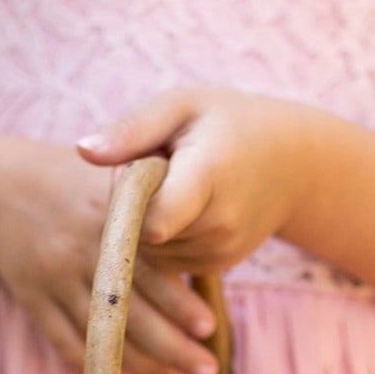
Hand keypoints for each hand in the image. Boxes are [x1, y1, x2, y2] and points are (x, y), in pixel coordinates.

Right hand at [0, 138, 219, 373]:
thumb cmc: (76, 185)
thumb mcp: (114, 178)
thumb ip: (153, 208)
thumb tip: (207, 249)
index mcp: (107, 218)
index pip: (147, 268)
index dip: (178, 301)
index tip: (208, 327)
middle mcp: (79, 250)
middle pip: (127, 310)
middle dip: (171, 346)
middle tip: (207, 370)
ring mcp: (52, 278)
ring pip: (100, 334)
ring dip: (144, 364)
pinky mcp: (31, 298)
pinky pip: (66, 343)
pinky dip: (98, 368)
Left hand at [77, 88, 314, 275]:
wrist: (291, 164)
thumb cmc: (227, 124)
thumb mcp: (181, 106)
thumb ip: (132, 130)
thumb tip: (83, 151)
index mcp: (209, 176)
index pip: (152, 219)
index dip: (128, 199)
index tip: (138, 167)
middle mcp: (219, 224)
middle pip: (142, 233)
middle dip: (135, 205)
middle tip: (160, 167)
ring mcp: (220, 251)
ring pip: (148, 251)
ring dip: (146, 221)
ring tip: (175, 185)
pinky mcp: (217, 267)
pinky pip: (164, 260)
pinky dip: (162, 237)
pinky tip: (183, 206)